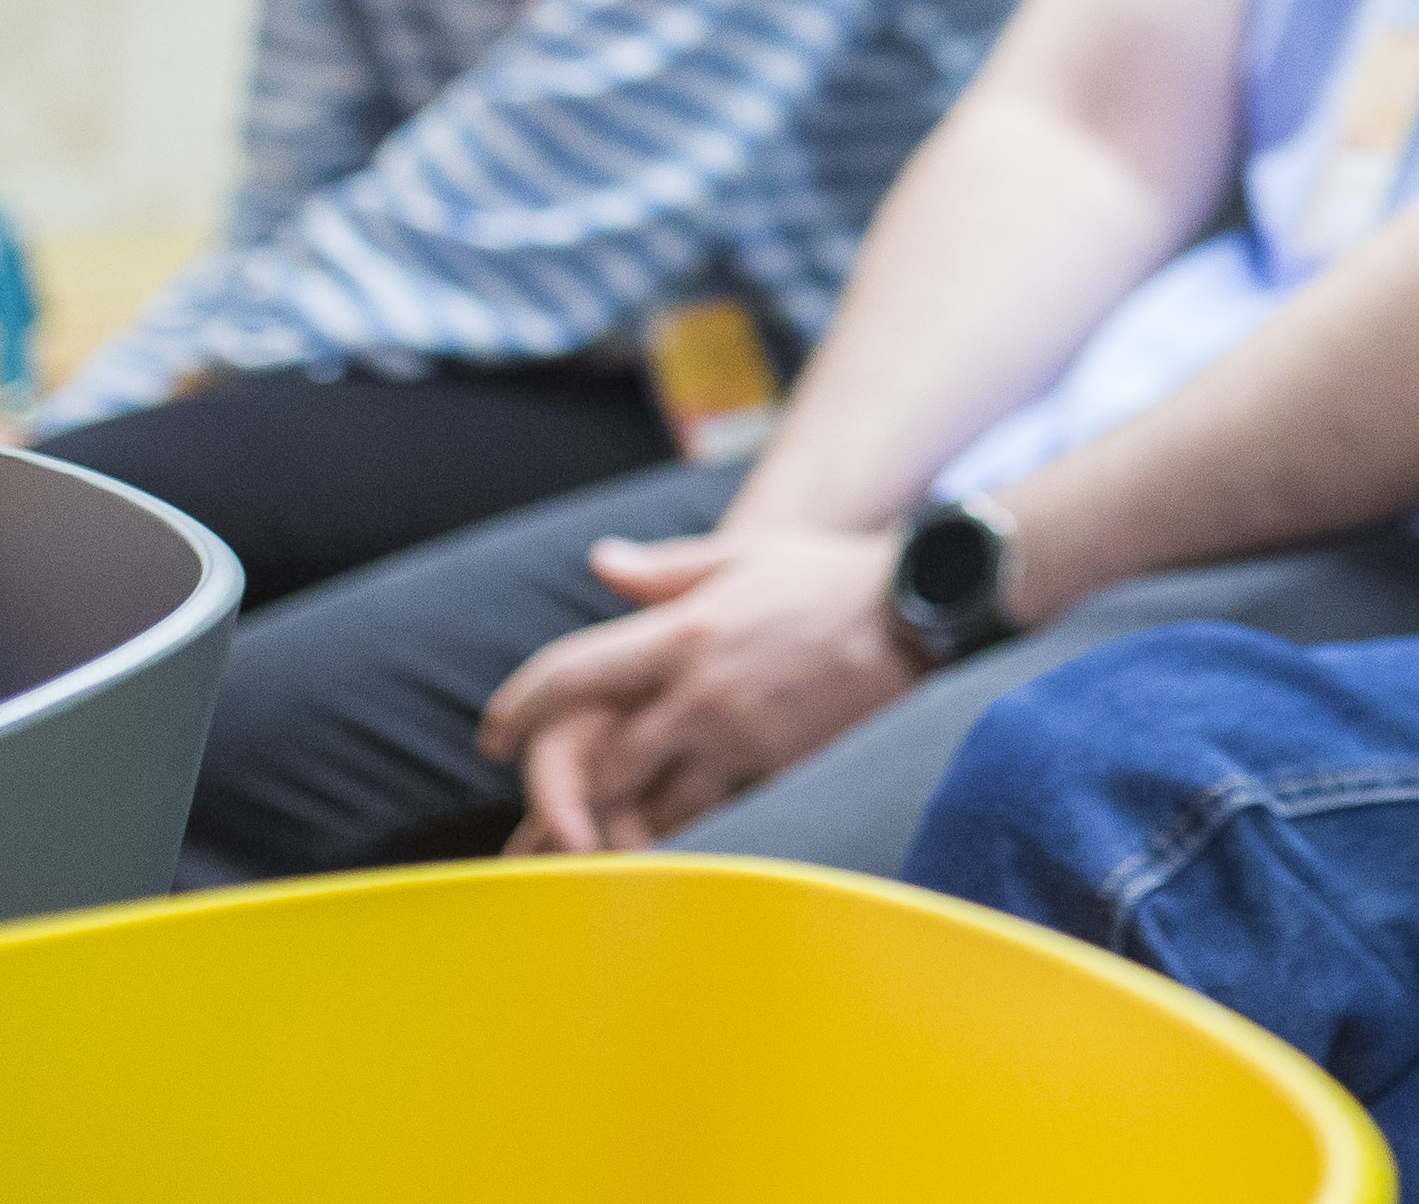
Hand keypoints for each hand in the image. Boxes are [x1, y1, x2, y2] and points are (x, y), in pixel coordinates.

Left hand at [473, 527, 912, 848]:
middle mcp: (697, 694)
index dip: (519, 710)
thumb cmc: (834, 577)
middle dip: (554, 801)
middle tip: (529, 828)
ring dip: (608, 836)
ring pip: (647, 808)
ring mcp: (739, 739)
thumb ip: (665, 568)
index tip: (494, 737)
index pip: (570, 677)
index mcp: (680, 633)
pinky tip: (656, 860)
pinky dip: (677, 843)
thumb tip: (600, 564)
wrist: (924, 611)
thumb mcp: (746, 556)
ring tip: (575, 861)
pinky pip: (711, 822)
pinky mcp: (778, 772)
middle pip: (595, 765)